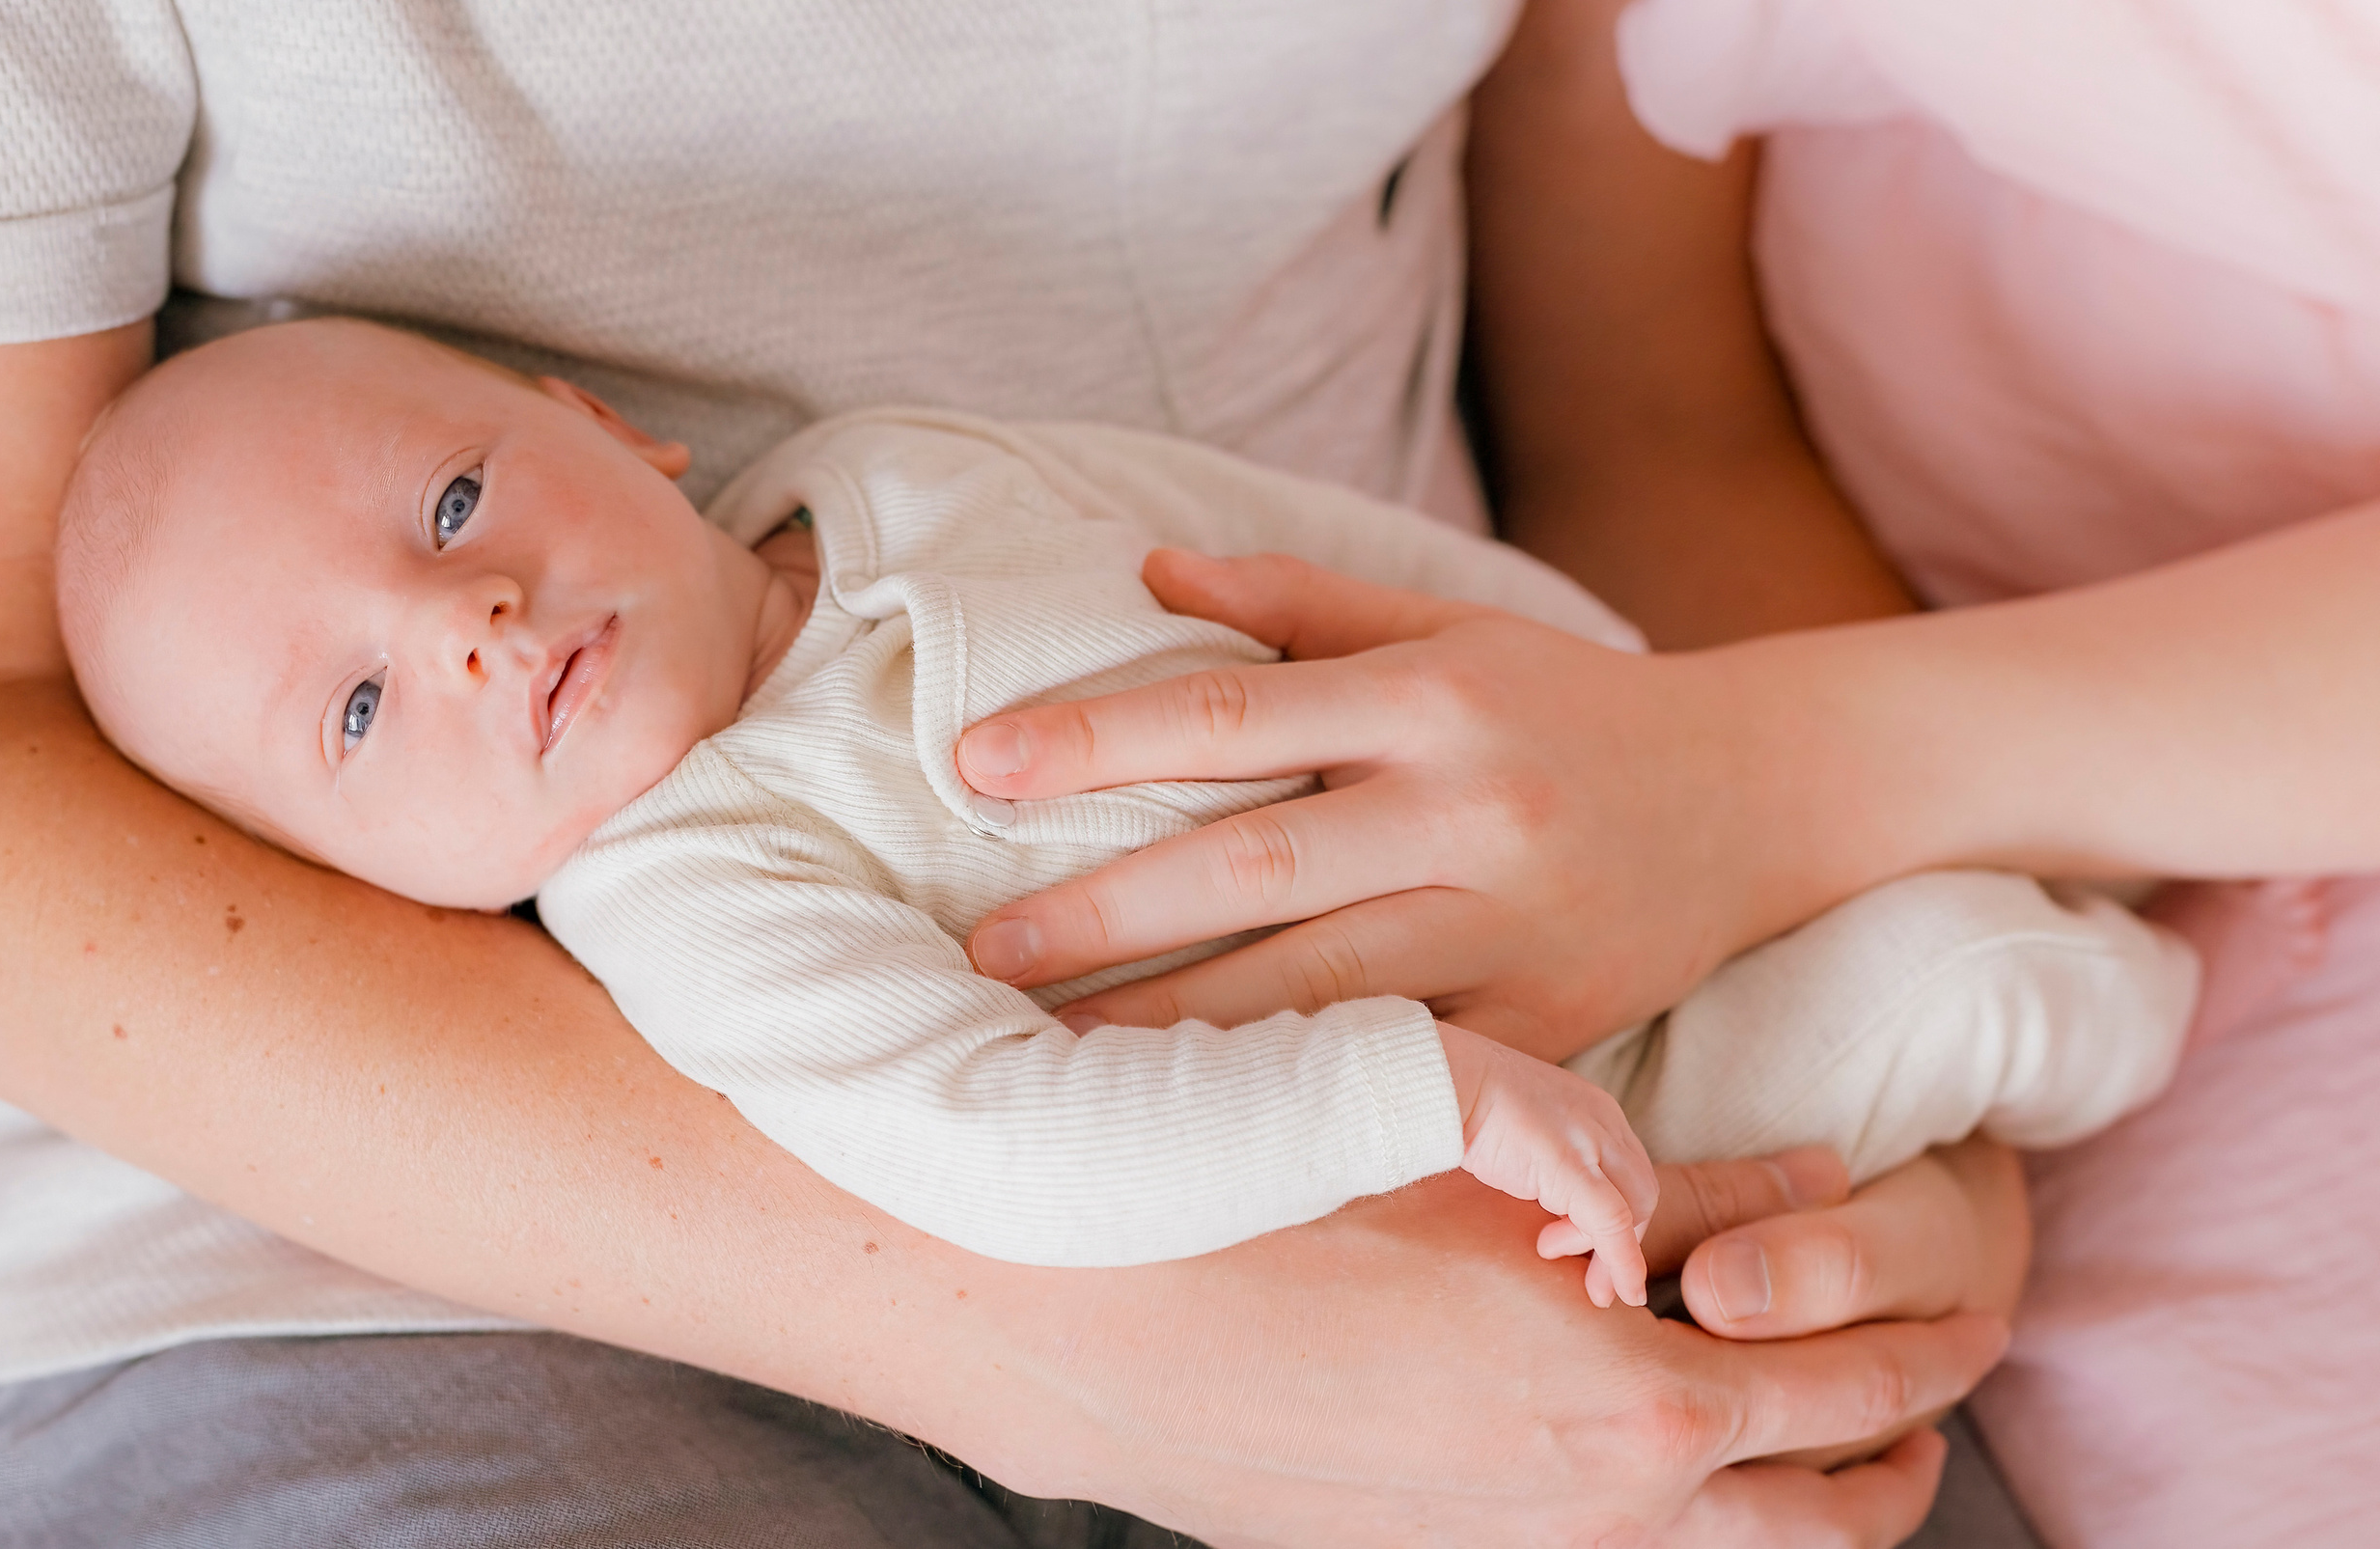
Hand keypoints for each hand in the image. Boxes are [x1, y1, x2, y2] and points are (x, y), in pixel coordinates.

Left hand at [956, 549, 1825, 1059]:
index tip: (977, 765)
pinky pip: (1411, 1068)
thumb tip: (1146, 570)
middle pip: (1255, 868)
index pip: (1234, 715)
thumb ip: (1299, 603)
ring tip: (1055, 1050)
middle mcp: (1471, 809)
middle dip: (1104, 914)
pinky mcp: (1553, 1024)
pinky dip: (1306, 1094)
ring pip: (1321, 991)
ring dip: (1177, 1028)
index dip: (1096, 741)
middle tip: (979, 949)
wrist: (1764, 793)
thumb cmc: (1571, 703)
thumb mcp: (1453, 623)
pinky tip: (1211, 1115)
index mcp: (1433, 693)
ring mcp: (1516, 928)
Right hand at [1034, 1144, 2012, 1547]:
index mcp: (1623, 1395)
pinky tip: (1686, 1445)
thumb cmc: (1252, 1196)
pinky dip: (1713, 1508)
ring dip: (1829, 1487)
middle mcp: (1594, 1503)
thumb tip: (1781, 1171)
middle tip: (1954, 1346)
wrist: (1067, 1326)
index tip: (1968, 1266)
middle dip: (1912, 1416)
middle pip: (1834, 1492)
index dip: (1929, 1310)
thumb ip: (1630, 1161)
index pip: (1849, 1369)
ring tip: (1866, 1429)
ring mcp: (1514, 1546)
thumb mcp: (1455, 1137)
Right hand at [1440, 1020, 1656, 1305]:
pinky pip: (1613, 1223)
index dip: (1618, 1218)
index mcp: (1593, 1109)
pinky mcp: (1571, 1167)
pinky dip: (1623, 1262)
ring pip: (1632, 1210)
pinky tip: (1622, 1292)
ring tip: (1548, 1249)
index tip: (1591, 1253)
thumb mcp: (1519, 1129)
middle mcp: (1604, 1121)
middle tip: (1598, 1285)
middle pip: (1640, 1192)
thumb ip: (1541, 1158)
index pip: (1626, 1172)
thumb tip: (1534, 1190)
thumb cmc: (1462, 1101)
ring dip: (1606, 1251)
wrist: (1442, 1080)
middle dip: (1624, 1244)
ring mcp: (1591, 1141)